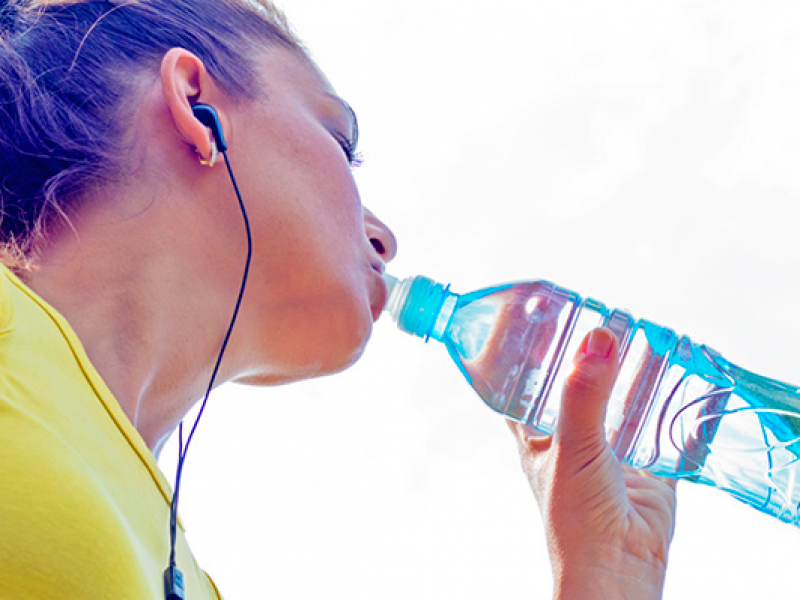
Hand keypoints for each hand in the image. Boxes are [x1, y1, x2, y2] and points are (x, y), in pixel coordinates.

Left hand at [509, 328, 676, 599]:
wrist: (619, 567)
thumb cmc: (575, 516)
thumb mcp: (571, 446)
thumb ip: (583, 394)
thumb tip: (596, 339)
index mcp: (537, 434)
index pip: (522, 384)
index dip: (526, 353)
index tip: (539, 318)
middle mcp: (571, 436)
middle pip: (576, 385)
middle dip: (588, 356)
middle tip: (604, 317)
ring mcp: (610, 450)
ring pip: (619, 401)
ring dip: (631, 374)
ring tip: (643, 335)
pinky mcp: (648, 465)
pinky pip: (661, 428)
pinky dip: (670, 405)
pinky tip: (681, 377)